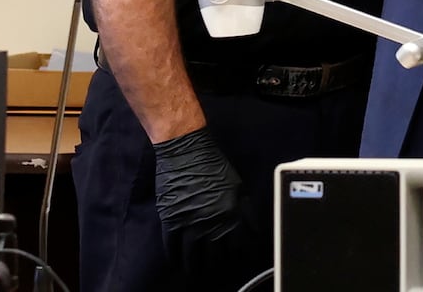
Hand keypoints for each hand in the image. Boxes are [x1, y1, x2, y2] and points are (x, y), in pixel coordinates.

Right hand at [153, 127, 259, 278]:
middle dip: (215, 263)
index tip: (235, 258)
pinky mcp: (170, 220)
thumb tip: (252, 227)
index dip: (237, 253)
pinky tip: (176, 262)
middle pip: (214, 253)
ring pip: (192, 254)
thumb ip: (244, 208)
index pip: (238, 243)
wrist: (186, 152)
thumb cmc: (214, 165)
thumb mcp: (237, 185)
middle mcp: (211, 222)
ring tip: (195, 271)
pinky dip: (173, 256)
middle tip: (213, 267)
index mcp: (231, 212)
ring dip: (194, 266)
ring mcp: (189, 222)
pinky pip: (171, 246)